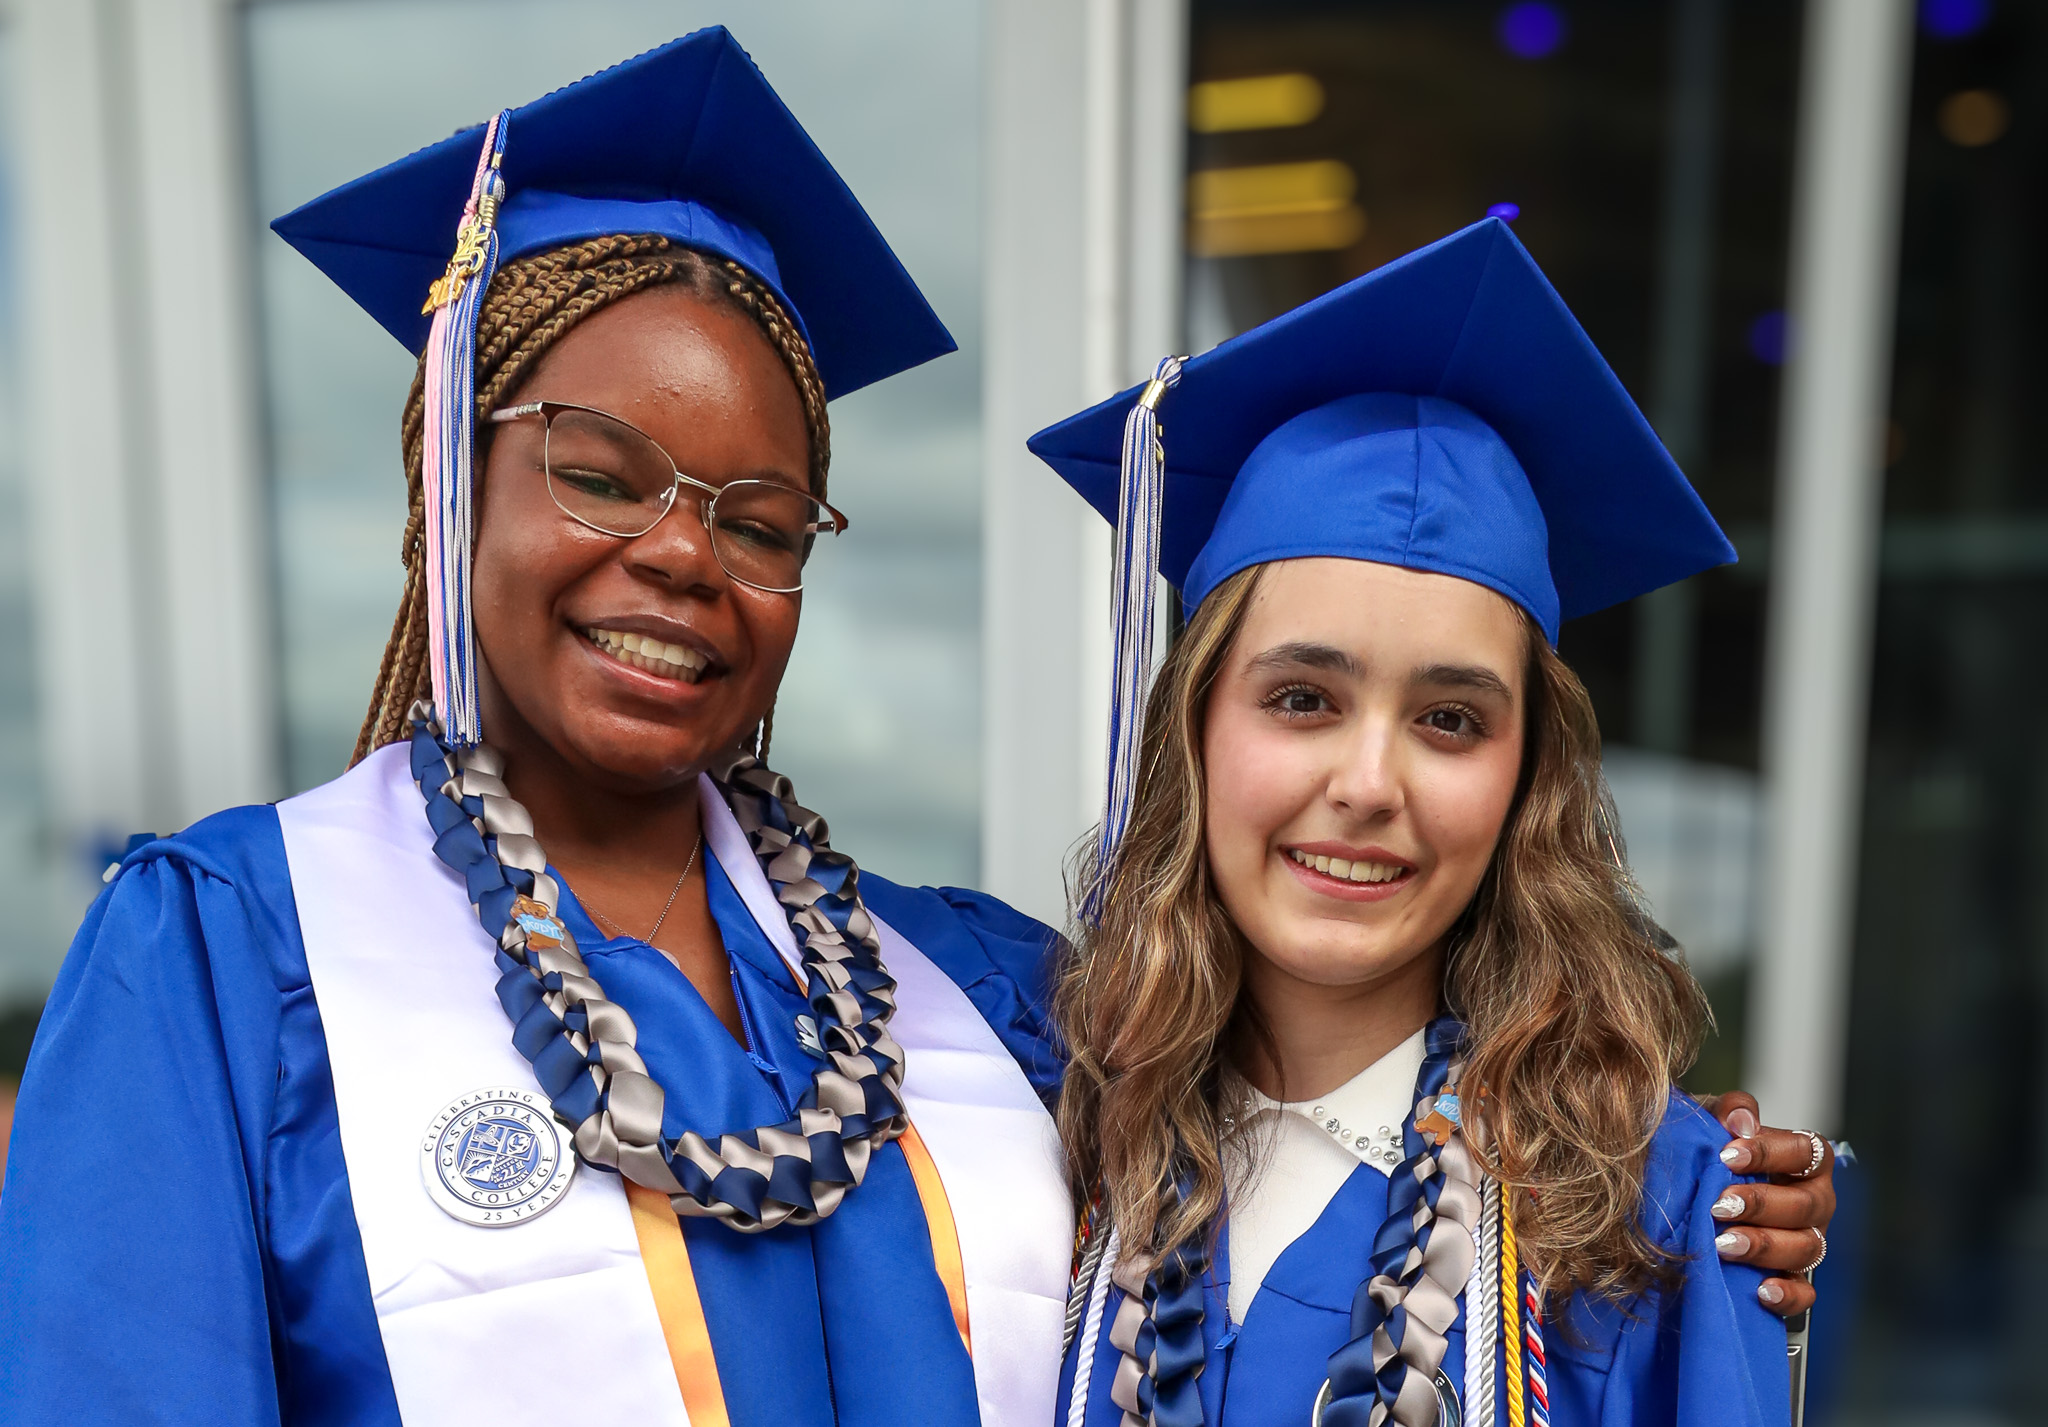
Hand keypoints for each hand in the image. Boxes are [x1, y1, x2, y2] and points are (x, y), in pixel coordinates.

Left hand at [1697, 1091, 1834, 1318]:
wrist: (1696, 1193)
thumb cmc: (1714, 1154)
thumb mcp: (1715, 1123)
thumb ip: (1730, 1112)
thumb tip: (1740, 1120)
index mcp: (1805, 1160)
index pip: (1804, 1151)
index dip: (1769, 1152)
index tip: (1727, 1155)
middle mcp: (1815, 1201)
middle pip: (1807, 1205)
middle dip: (1762, 1204)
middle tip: (1720, 1205)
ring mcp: (1808, 1241)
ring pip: (1806, 1248)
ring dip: (1765, 1246)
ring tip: (1724, 1244)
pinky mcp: (1795, 1278)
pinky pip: (1805, 1294)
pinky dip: (1787, 1295)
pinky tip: (1760, 1291)